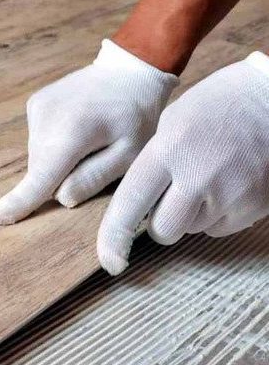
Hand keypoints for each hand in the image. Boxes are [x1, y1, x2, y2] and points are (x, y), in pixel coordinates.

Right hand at [0, 40, 178, 224]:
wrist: (128, 70)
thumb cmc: (137, 115)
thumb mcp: (131, 153)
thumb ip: (94, 178)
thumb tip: (61, 197)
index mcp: (72, 133)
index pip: (39, 178)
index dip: (17, 202)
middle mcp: (46, 118)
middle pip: (40, 171)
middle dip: (59, 178)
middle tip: (96, 159)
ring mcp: (37, 108)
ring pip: (38, 157)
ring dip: (57, 162)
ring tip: (88, 141)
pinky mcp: (34, 104)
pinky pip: (38, 141)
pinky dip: (53, 145)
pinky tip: (77, 129)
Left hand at [98, 51, 268, 274]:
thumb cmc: (217, 104)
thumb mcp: (172, 121)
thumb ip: (152, 162)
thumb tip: (134, 202)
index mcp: (169, 150)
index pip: (130, 203)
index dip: (114, 235)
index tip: (109, 260)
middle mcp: (198, 176)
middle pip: (164, 230)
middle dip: (161, 221)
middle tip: (171, 193)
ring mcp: (231, 194)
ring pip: (193, 230)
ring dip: (191, 214)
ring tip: (206, 176)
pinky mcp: (256, 206)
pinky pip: (221, 227)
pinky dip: (218, 214)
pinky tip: (226, 182)